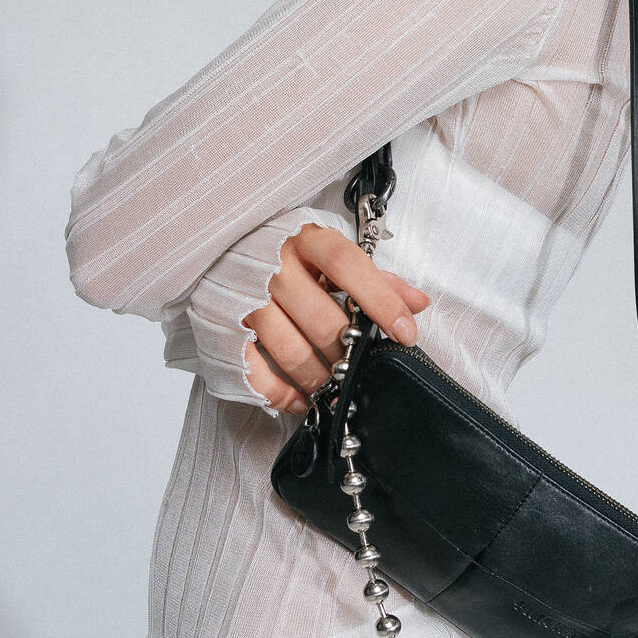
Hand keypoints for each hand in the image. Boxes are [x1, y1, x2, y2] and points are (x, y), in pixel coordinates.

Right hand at [240, 223, 429, 413]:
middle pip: (323, 319)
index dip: (381, 300)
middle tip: (360, 364)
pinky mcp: (224, 329)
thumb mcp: (329, 255)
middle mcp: (273, 266)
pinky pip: (257, 371)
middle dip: (349, 351)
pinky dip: (284, 393)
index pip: (348, 265)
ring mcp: (244, 299)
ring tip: (333, 383)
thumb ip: (374, 278)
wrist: (220, 252)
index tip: (406, 333)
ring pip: (291, 351)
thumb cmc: (285, 254)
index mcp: (305, 239)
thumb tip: (417, 303)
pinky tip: (301, 398)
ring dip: (320, 377)